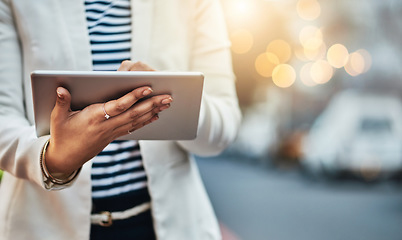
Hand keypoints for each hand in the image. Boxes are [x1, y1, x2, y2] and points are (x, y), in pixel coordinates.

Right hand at [45, 61, 171, 174]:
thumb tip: (61, 88)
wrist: (66, 158)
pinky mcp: (114, 136)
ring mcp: (112, 132)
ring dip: (153, 111)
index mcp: (94, 117)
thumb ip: (61, 102)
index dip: (133, 97)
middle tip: (168, 97)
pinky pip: (133, 128)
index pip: (119, 106)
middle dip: (152, 104)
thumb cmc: (62, 135)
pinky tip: (156, 115)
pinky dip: (145, 121)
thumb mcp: (57, 118)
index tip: (147, 88)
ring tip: (167, 103)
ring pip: (136, 120)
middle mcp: (107, 125)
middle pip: (134, 113)